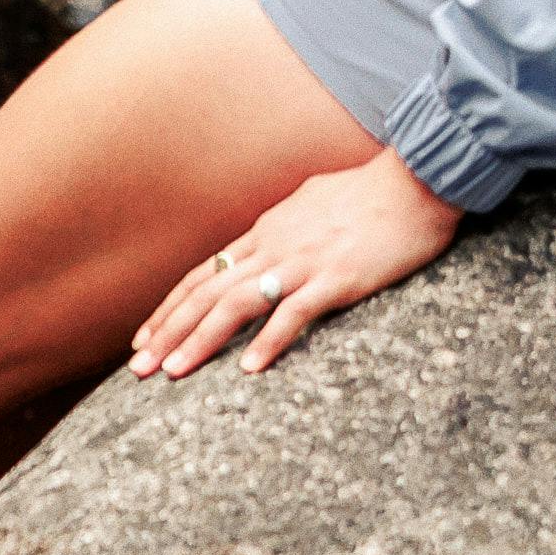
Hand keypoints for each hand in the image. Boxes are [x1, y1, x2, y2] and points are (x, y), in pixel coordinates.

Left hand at [130, 150, 463, 378]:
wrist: (417, 182)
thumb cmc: (370, 193)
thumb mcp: (309, 203)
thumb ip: (283, 225)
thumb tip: (268, 237)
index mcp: (264, 231)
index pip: (203, 274)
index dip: (170, 307)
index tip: (144, 337)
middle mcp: (273, 246)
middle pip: (206, 292)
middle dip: (168, 332)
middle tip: (138, 368)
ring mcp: (303, 261)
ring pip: (236, 303)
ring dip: (201, 340)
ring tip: (173, 372)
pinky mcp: (337, 277)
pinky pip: (294, 313)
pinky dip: (269, 340)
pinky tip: (250, 369)